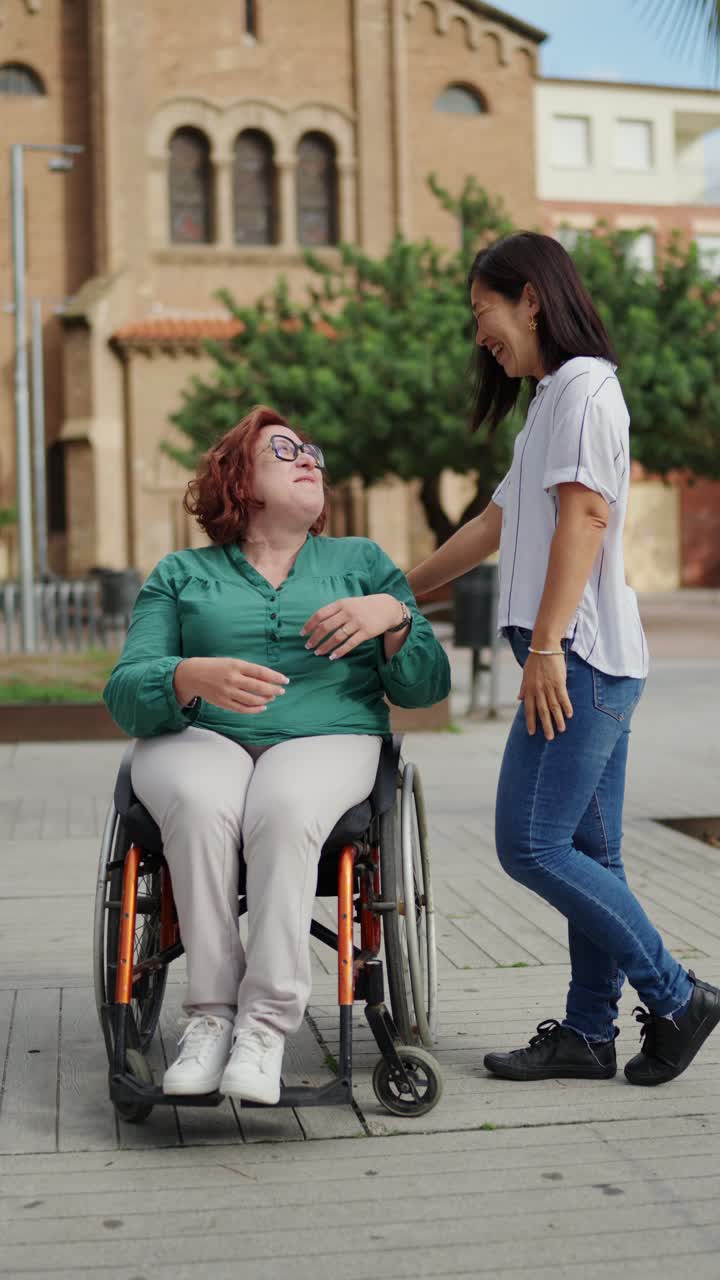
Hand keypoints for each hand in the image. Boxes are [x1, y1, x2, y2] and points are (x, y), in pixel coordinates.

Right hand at [173, 657, 288, 714]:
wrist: (193, 675)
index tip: (285, 680)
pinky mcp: (224, 703)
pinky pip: (243, 709)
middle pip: (258, 687)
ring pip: (252, 700)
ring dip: (265, 699)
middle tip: (281, 690)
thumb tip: (269, 678)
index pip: (261, 672)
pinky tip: (262, 706)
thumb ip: (248, 670)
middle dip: (273, 690)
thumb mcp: (232, 662)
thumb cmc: (216, 667)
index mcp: (236, 665)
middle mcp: (232, 679)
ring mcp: (227, 692)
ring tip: (272, 697)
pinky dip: (255, 709)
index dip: (275, 677)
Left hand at [302, 595, 404, 660]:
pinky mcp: (366, 632)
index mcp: (341, 604)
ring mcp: (357, 623)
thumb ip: (335, 611)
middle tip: (308, 646)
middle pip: (326, 627)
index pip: (320, 614)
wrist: (387, 608)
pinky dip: (340, 651)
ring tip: (318, 652)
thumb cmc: (364, 606)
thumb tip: (317, 623)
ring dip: (325, 646)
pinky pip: (350, 644)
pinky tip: (333, 656)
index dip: (310, 624)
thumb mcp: (349, 603)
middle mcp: (348, 612)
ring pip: (336, 637)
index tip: (302, 634)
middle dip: (315, 638)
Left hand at [518, 652, 572, 740]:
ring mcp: (549, 687)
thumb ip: (523, 688)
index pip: (529, 709)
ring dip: (557, 719)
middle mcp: (538, 690)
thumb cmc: (535, 661)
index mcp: (529, 689)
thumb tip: (519, 699)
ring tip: (561, 729)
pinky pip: (563, 697)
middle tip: (549, 737)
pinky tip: (569, 715)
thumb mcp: (525, 675)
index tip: (532, 733)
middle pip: (542, 711)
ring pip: (553, 707)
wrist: (544, 648)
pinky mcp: (559, 682)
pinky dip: (566, 707)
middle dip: (546, 725)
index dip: (530, 722)